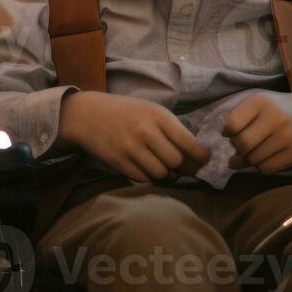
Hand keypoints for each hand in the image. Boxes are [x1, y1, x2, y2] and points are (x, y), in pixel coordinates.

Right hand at [58, 91, 211, 182]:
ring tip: (163, 168)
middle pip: (176, 162)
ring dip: (166, 175)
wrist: (87, 114)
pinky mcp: (118, 162)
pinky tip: (146, 168)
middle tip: (181, 167)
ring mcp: (130, 148)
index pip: (190, 144)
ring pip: (161, 174)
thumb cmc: (125, 112)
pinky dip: (149, 178)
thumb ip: (172, 130)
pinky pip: (143, 179)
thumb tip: (197, 158)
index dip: (201, 157)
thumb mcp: (150, 111)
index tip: (203, 160)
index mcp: (158, 116)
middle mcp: (145, 131)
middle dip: (182, 168)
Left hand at [222, 90, 291, 173]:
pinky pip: (268, 168)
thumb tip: (230, 163)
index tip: (233, 134)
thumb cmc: (282, 111)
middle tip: (245, 147)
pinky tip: (268, 158)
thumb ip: (240, 128)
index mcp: (262, 100)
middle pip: (242, 144)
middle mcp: (275, 116)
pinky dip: (263, 167)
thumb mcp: (261, 108)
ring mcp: (288, 135)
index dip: (229, 133)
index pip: (232, 124)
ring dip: (251, 160)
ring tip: (259, 151)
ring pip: (254, 159)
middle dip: (239, 149)